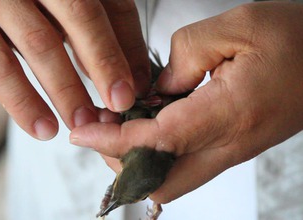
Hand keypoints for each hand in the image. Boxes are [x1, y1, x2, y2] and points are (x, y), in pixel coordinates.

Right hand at [0, 0, 148, 139]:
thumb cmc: (10, 0)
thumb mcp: (50, 6)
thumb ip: (83, 30)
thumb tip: (125, 74)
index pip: (112, 5)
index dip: (130, 47)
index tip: (139, 86)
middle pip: (84, 17)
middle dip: (107, 65)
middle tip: (121, 104)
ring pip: (43, 44)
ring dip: (68, 90)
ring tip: (83, 123)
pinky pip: (0, 66)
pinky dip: (24, 102)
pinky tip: (43, 128)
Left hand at [70, 2, 302, 202]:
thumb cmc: (296, 39)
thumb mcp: (236, 28)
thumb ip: (185, 57)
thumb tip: (157, 89)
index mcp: (231, 114)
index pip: (157, 142)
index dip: (113, 142)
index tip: (83, 135)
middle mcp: (231, 145)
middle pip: (162, 182)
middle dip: (123, 162)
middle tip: (102, 129)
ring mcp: (233, 152)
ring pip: (174, 180)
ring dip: (140, 159)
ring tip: (119, 125)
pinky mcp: (234, 148)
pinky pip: (187, 165)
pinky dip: (159, 153)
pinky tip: (151, 124)